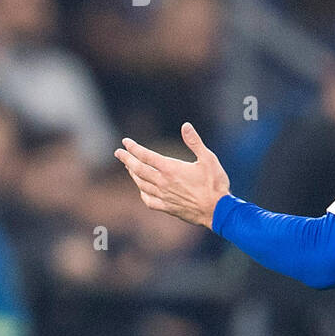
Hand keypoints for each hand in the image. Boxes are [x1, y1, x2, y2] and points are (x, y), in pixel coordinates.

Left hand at [115, 122, 229, 228]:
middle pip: (138, 169)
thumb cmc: (215, 183)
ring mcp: (163, 196)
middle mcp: (163, 182)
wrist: (217, 210)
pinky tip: (142, 189)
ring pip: (141, 184)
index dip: (134, 148)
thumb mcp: (208, 158)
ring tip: (128, 167)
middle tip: (118, 153)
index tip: (125, 142)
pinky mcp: (166, 208)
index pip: (146, 156)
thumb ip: (194, 141)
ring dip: (133, 174)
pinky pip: (148, 200)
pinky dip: (142, 192)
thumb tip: (185, 125)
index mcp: (171, 168)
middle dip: (126, 160)